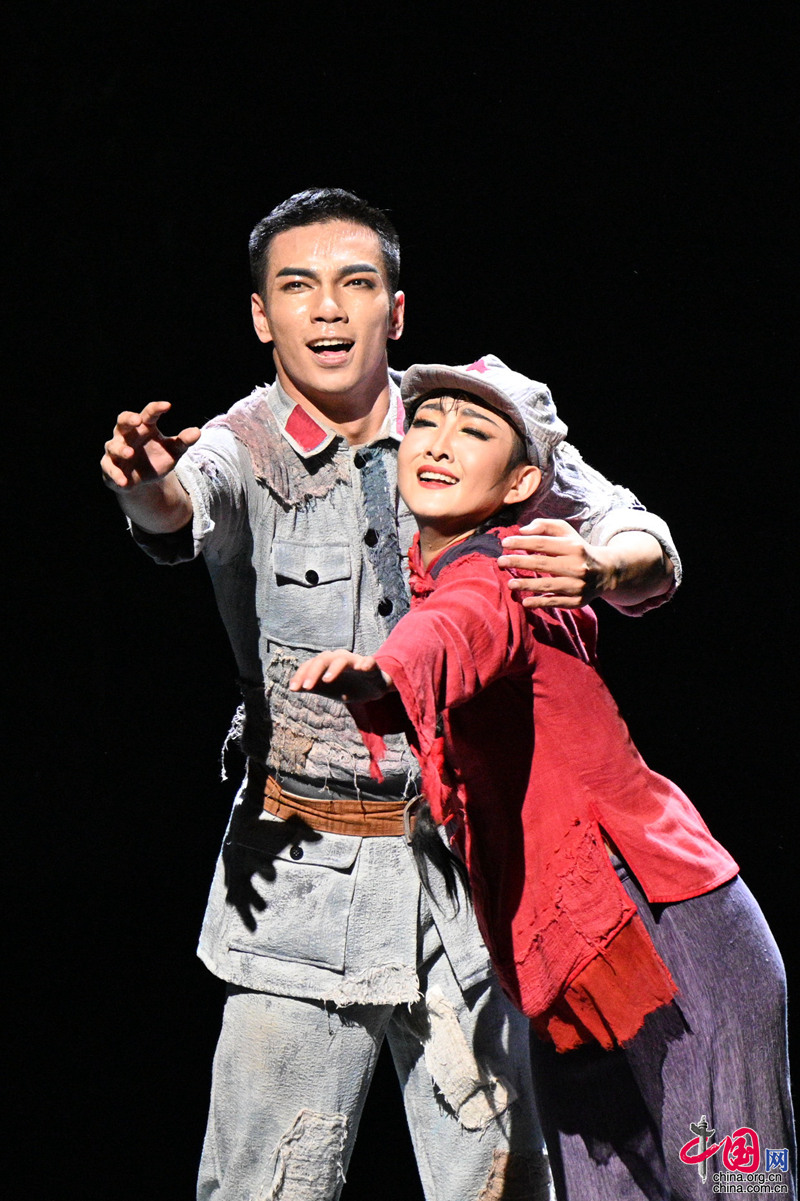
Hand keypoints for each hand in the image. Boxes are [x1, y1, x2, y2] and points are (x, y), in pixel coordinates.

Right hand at [101, 401, 200, 490]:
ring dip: (121, 449)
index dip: (156, 409)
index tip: (168, 406)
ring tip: (130, 453)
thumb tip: (197, 432)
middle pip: (122, 421)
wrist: (144, 480)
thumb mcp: (173, 451)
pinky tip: (124, 481)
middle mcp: (127, 435)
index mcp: (144, 427)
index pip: (148, 413)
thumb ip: (183, 442)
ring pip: (113, 446)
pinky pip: (109, 468)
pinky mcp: (110, 466)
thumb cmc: (157, 458)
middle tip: (137, 420)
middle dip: (128, 419)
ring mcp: (116, 450)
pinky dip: (115, 474)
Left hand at [289, 651, 392, 701]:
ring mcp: (355, 661)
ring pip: (343, 659)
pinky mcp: (371, 666)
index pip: (310, 665)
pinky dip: (365, 663)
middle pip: (323, 659)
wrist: (371, 688)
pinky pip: (369, 661)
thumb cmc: (345, 686)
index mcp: (327, 664)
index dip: (300, 675)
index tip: (293, 689)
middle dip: (313, 673)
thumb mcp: (326, 689)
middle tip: (306, 687)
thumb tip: (292, 688)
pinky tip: (362, 668)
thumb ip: (310, 686)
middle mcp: (339, 659)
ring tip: (327, 680)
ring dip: (334, 668)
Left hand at [498, 518, 613, 608]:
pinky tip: (525, 602)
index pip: (543, 543)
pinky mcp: (577, 601)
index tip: (504, 543)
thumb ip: (545, 526)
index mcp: (573, 547)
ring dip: (526, 585)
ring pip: (547, 585)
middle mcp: (577, 566)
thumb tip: (522, 530)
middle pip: (542, 563)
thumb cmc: (578, 549)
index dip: (522, 542)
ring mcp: (578, 585)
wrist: (605, 572)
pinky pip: (555, 602)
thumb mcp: (566, 533)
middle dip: (519, 562)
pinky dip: (539, 603)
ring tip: (510, 583)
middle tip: (500, 562)